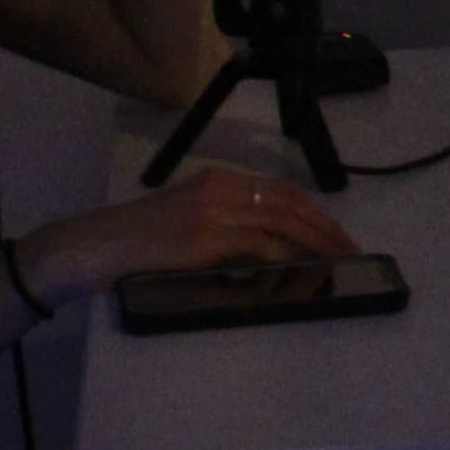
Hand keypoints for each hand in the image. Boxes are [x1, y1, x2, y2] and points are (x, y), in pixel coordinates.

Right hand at [19, 165, 359, 308]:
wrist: (97, 246)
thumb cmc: (138, 242)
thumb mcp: (185, 220)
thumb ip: (224, 225)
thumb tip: (266, 247)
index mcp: (218, 180)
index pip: (280, 192)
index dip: (313, 212)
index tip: (336, 231)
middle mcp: (221, 188)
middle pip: (289, 204)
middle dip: (325, 226)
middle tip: (351, 248)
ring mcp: (214, 211)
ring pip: (282, 222)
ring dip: (316, 242)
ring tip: (339, 260)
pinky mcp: (207, 237)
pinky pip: (260, 245)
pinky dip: (287, 256)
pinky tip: (303, 268)